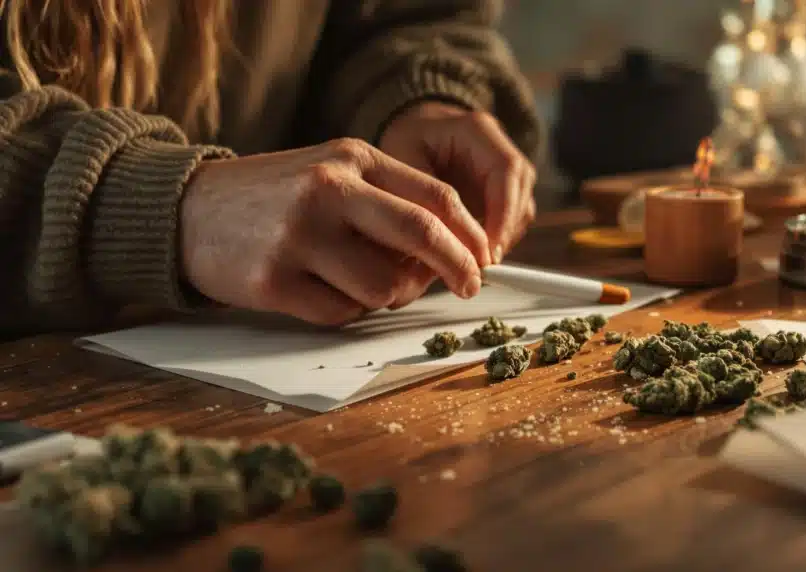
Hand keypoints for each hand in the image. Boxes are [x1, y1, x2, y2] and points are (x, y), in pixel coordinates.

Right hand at [179, 138, 489, 325]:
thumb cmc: (275, 196)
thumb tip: (448, 254)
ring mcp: (299, 234)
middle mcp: (328, 190)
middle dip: (458, 266)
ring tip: (357, 282)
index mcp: (351, 158)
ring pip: (383, 286)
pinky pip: (341, 313)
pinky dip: (343, 310)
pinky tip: (316, 289)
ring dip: (386, 296)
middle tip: (469, 286)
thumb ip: (388, 202)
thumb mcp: (331, 173)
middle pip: (422, 233)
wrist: (186, 210)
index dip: (470, 234)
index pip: (435, 196)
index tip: (483, 260)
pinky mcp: (273, 280)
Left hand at [379, 101, 535, 262]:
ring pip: (522, 209)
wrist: (417, 129)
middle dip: (504, 232)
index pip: (507, 170)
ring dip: (503, 238)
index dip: (503, 212)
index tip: (488, 248)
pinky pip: (512, 218)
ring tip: (475, 263)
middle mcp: (501, 147)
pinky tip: (475, 253)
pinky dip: (498, 238)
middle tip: (480, 265)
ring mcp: (508, 169)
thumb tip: (436, 242)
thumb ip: (421, 194)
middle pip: (521, 192)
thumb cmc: (408, 139)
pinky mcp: (506, 189)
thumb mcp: (402, 158)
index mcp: (478, 130)